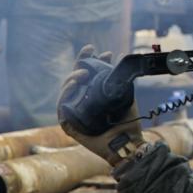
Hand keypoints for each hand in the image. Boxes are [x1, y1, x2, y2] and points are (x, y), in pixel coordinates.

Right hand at [57, 45, 145, 165]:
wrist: (129, 143)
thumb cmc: (127, 122)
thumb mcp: (126, 96)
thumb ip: (122, 79)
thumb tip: (122, 57)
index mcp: (95, 94)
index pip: (88, 73)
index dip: (88, 60)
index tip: (94, 49)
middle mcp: (83, 101)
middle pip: (75, 78)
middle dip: (81, 63)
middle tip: (90, 54)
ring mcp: (75, 113)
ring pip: (67, 90)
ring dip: (72, 77)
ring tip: (82, 72)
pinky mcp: (69, 125)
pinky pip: (62, 107)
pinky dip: (66, 95)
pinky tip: (74, 85)